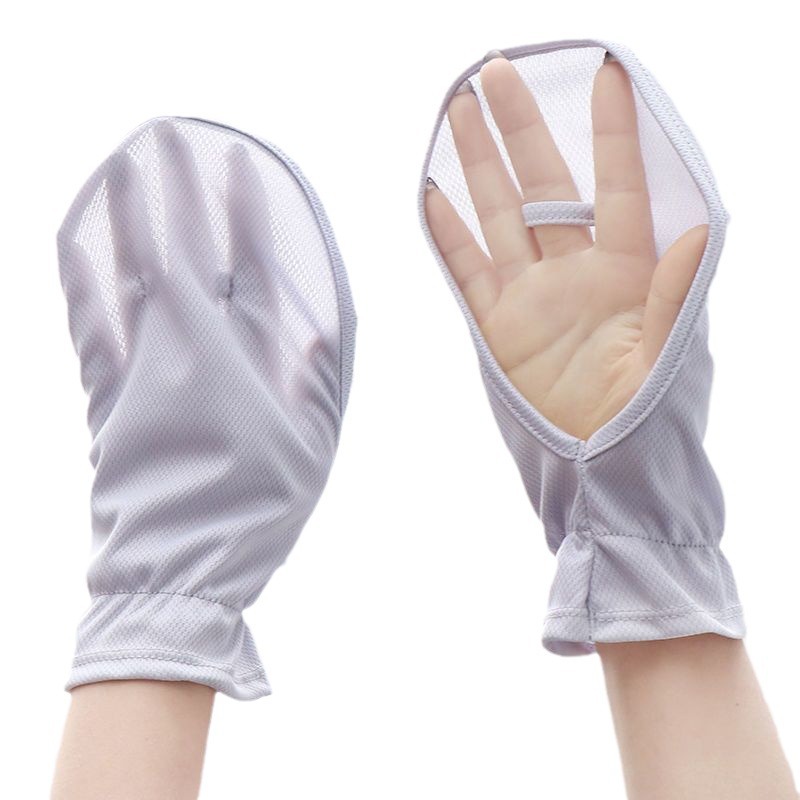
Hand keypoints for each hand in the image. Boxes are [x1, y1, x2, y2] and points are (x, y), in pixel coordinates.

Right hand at [426, 55, 707, 439]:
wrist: (602, 473)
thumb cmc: (651, 421)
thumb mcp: (670, 360)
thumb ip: (674, 296)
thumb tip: (703, 231)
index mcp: (626, 273)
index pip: (618, 187)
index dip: (612, 132)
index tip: (606, 73)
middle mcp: (574, 274)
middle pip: (542, 187)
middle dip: (520, 128)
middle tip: (495, 71)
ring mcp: (530, 299)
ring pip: (498, 218)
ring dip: (478, 166)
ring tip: (458, 112)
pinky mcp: (496, 330)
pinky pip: (466, 274)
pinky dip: (448, 237)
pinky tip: (433, 195)